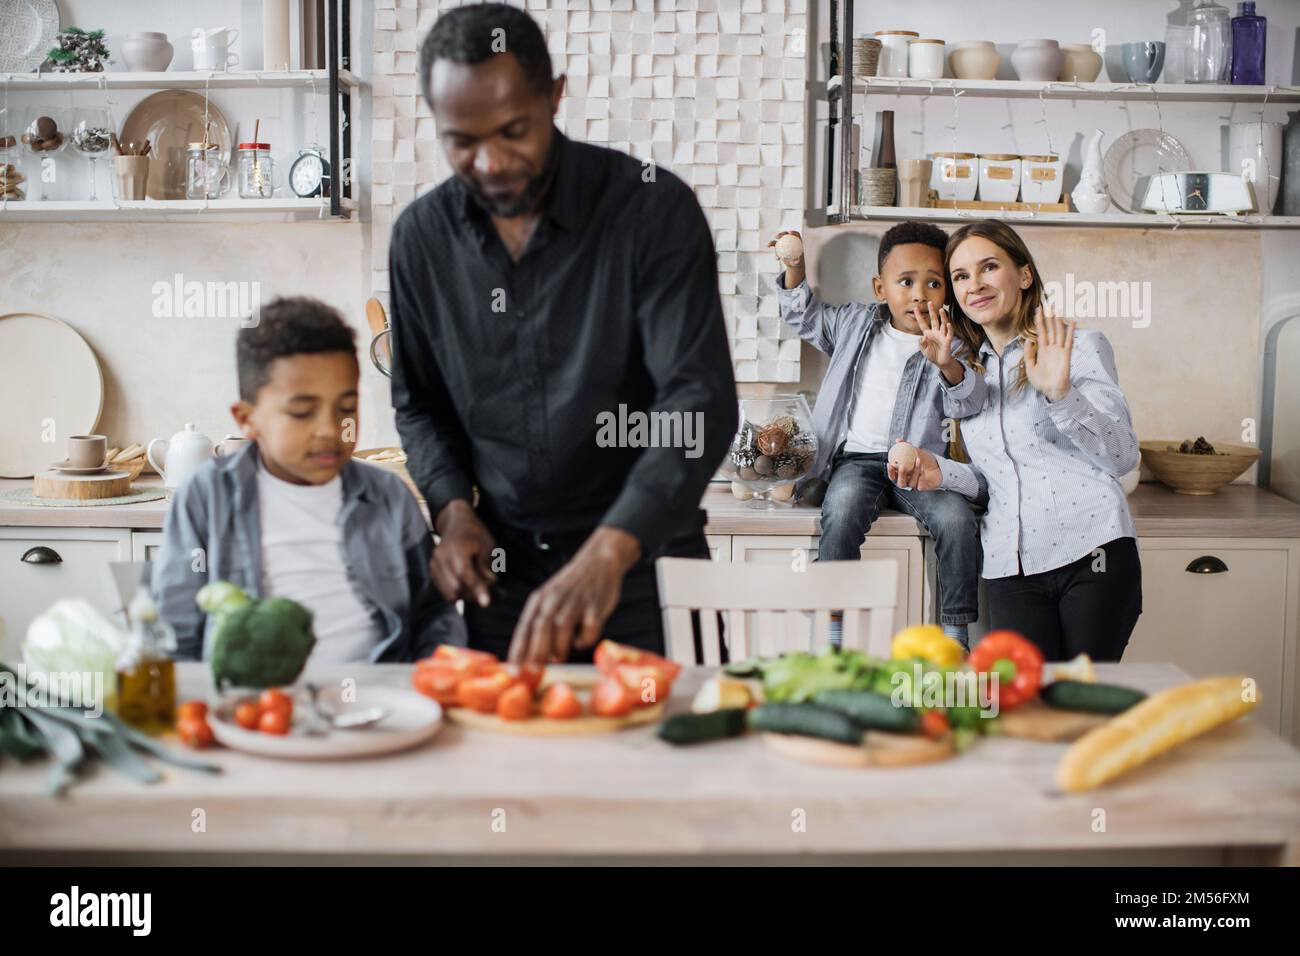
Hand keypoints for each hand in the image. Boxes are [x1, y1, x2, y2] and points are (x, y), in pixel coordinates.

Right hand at [429, 500, 497, 607]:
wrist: (456, 522)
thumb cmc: (475, 533)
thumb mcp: (487, 545)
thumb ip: (486, 564)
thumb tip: (488, 582)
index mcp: (456, 549)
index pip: (465, 574)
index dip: (476, 589)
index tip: (486, 602)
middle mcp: (441, 557)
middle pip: (456, 587)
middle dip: (472, 593)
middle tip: (485, 586)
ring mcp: (434, 564)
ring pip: (449, 592)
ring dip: (464, 594)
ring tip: (475, 584)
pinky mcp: (432, 570)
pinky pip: (443, 590)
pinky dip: (455, 591)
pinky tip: (464, 582)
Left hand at [507, 527, 641, 664]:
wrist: (599, 560)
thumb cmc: (571, 587)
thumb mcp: (549, 599)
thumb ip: (541, 624)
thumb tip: (536, 656)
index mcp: (540, 599)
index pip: (525, 627)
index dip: (518, 649)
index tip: (513, 669)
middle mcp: (555, 599)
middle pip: (541, 627)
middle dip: (536, 651)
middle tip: (533, 671)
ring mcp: (576, 601)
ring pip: (563, 627)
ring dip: (559, 647)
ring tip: (558, 659)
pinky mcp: (595, 605)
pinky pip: (589, 628)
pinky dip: (584, 639)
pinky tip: (581, 641)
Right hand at [768, 229, 804, 287]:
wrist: (791, 263)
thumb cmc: (796, 262)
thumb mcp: (797, 262)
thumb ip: (797, 261)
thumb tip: (797, 261)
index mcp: (797, 241)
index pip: (796, 234)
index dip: (793, 232)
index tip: (790, 233)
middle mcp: (790, 240)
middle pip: (786, 235)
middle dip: (782, 234)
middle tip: (778, 237)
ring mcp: (784, 242)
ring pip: (778, 240)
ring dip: (773, 240)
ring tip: (769, 244)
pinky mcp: (779, 246)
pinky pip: (774, 244)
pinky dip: (771, 244)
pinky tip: (768, 246)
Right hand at [887, 442, 944, 491]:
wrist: (939, 466)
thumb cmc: (926, 461)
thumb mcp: (916, 452)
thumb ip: (907, 447)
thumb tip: (898, 440)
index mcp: (903, 474)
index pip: (893, 475)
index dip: (890, 471)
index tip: (889, 463)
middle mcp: (907, 480)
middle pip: (899, 482)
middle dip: (899, 474)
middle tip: (901, 466)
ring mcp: (914, 484)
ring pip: (909, 482)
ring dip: (913, 471)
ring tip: (917, 460)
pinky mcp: (921, 487)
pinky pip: (918, 482)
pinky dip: (919, 473)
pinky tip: (922, 465)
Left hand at [916, 301, 964, 385]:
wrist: (940, 362)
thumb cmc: (932, 355)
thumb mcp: (924, 350)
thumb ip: (922, 344)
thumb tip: (923, 337)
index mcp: (928, 334)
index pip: (923, 324)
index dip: (919, 317)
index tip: (915, 309)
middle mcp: (935, 332)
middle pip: (934, 320)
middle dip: (932, 311)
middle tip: (930, 302)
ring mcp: (942, 335)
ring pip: (943, 324)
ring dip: (942, 317)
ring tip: (941, 309)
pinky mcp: (947, 340)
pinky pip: (949, 333)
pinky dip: (949, 329)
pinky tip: (948, 324)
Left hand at [1024, 303, 1073, 402]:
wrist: (1051, 391)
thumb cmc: (1041, 381)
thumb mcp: (1029, 367)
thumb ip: (1028, 354)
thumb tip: (1028, 340)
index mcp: (1042, 350)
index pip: (1041, 331)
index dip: (1039, 320)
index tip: (1038, 309)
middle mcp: (1051, 348)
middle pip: (1050, 328)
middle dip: (1049, 316)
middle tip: (1048, 303)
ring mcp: (1059, 350)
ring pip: (1059, 332)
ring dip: (1058, 320)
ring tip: (1056, 308)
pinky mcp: (1066, 355)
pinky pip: (1069, 341)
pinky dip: (1070, 332)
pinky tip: (1072, 322)